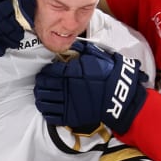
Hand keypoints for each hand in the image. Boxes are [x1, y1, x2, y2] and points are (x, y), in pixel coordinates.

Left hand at [33, 39, 148, 133]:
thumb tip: (71, 43)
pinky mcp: (70, 116)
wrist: (119, 95)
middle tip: (40, 82)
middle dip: (40, 83)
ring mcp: (67, 103)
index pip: (49, 71)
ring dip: (40, 97)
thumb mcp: (96, 55)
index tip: (45, 72)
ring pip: (44, 101)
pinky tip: (46, 107)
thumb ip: (81, 49)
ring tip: (41, 95)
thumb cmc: (109, 74)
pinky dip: (46, 111)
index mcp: (70, 72)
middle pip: (43, 85)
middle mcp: (65, 87)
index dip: (45, 71)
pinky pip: (52, 115)